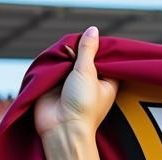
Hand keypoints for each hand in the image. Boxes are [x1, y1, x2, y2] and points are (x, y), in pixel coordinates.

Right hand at [34, 27, 118, 142]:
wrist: (61, 127)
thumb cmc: (82, 105)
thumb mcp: (88, 72)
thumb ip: (88, 50)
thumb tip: (93, 30)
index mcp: (106, 84)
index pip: (106, 62)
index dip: (100, 50)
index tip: (95, 40)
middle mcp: (90, 84)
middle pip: (85, 59)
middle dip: (80, 50)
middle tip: (76, 44)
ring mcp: (72, 84)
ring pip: (69, 61)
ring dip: (65, 55)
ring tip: (64, 51)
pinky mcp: (56, 85)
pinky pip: (55, 67)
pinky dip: (54, 61)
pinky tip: (54, 55)